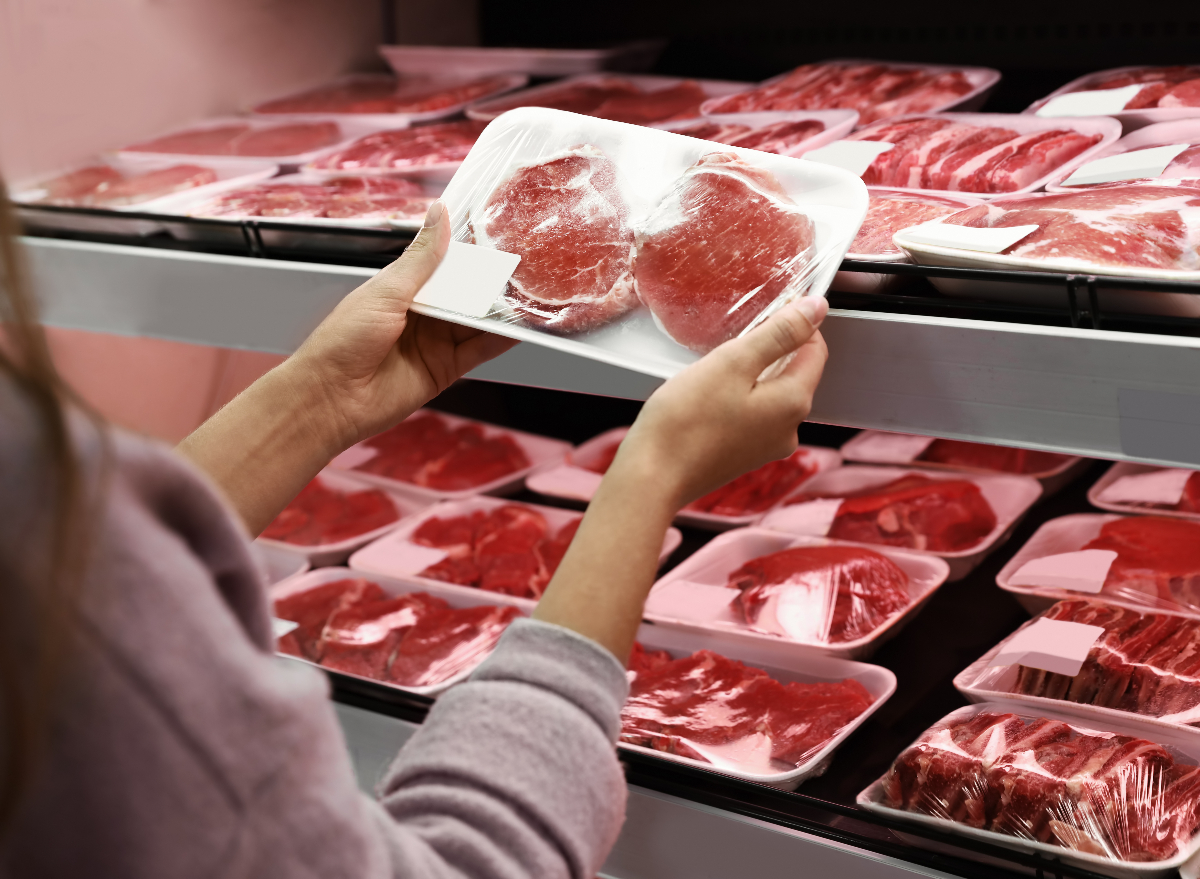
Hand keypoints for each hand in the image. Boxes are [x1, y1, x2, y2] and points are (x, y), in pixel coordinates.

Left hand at [284, 201, 518, 451]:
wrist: (332, 398)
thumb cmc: (344, 340)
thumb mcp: (386, 290)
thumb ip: (422, 258)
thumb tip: (438, 213)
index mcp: (404, 287)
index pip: (445, 262)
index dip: (469, 251)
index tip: (498, 232)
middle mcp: (423, 312)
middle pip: (466, 292)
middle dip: (491, 280)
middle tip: (524, 263)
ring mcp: (437, 341)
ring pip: (478, 319)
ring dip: (501, 309)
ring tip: (531, 292)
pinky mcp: (447, 367)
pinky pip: (481, 349)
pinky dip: (502, 339)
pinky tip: (521, 326)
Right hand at [612, 296, 828, 510]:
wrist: (651, 477)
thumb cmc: (685, 421)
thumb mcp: (733, 362)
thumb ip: (779, 333)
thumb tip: (817, 309)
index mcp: (793, 403)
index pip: (815, 351)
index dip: (797, 324)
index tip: (768, 310)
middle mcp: (788, 429)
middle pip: (793, 373)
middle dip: (769, 351)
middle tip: (730, 343)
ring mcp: (766, 447)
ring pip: (770, 394)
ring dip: (750, 375)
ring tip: (714, 370)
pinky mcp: (743, 456)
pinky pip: (752, 415)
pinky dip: (738, 398)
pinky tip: (708, 397)